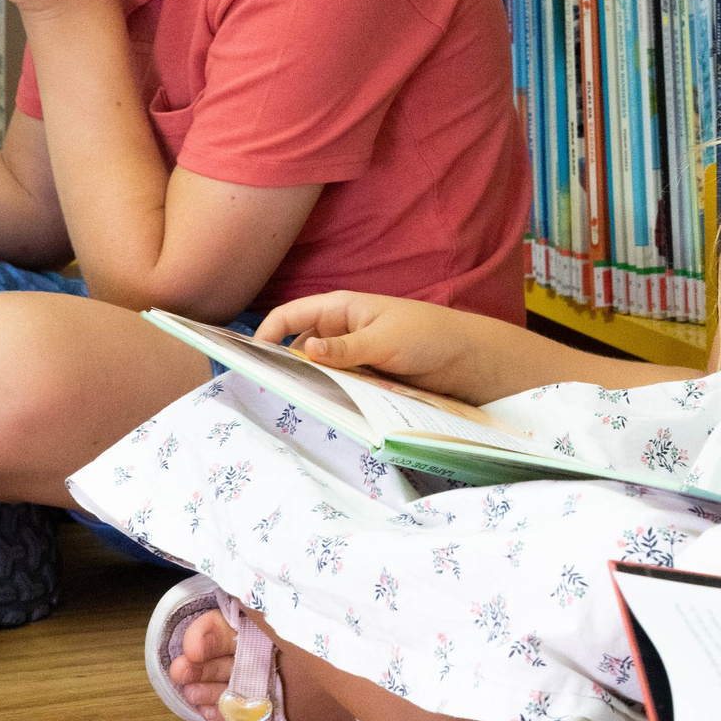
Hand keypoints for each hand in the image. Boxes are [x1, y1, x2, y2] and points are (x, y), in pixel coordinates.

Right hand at [256, 291, 472, 392]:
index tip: (250, 360)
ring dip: (309, 385)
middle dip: (284, 366)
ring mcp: (353, 356)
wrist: (470, 361)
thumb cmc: (429, 336)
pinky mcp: (367, 378)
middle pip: (298, 347)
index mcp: (341, 309)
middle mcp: (342, 331)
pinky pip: (339, 387)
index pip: (290, 316)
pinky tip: (323, 412)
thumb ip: (345, 348)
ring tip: (293, 406)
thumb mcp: (384, 339)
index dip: (266, 333)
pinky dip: (330, 396)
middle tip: (268, 393)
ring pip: (318, 371)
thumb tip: (304, 351)